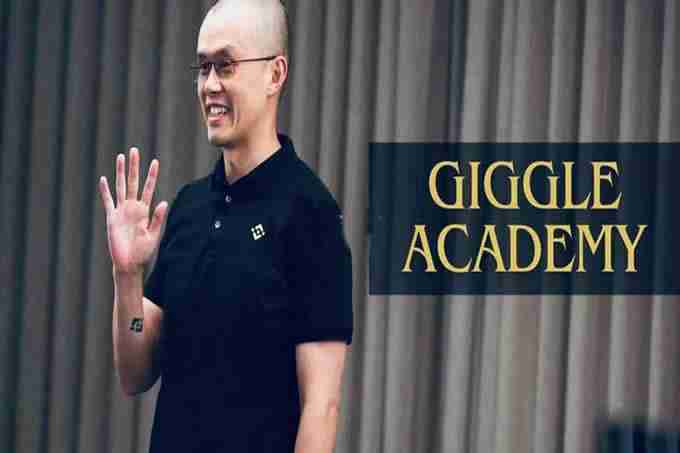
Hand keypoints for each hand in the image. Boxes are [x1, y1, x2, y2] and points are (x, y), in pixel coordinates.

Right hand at [99, 148, 167, 274]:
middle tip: (134, 150)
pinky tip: (104, 179)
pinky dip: (106, 191)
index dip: (151, 175)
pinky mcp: (111, 218)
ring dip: (120, 172)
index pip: (148, 188)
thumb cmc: (143, 252)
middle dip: (134, 167)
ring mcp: (121, 211)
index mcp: (144, 211)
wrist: (129, 264)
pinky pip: (108, 201)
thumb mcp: (154, 235)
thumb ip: (158, 218)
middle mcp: (132, 207)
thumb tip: (164, 202)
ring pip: (120, 187)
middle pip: (133, 182)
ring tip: (121, 157)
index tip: (155, 162)